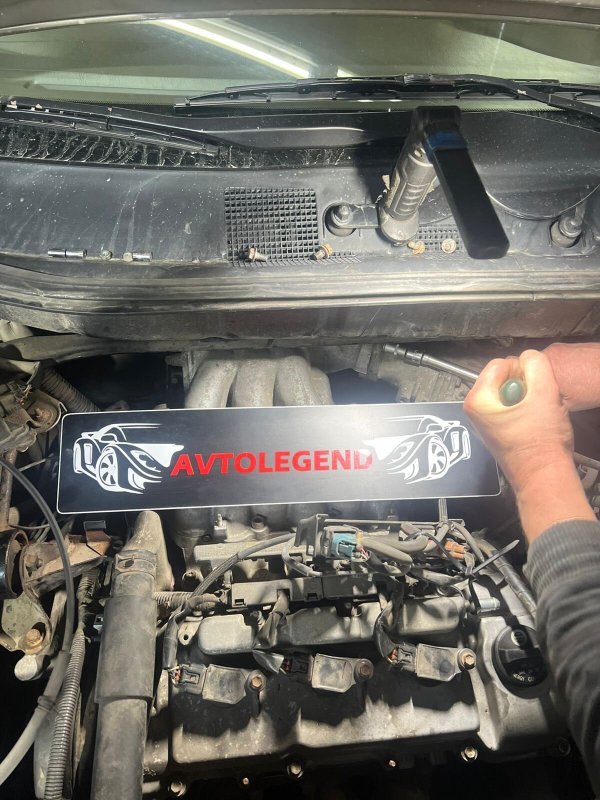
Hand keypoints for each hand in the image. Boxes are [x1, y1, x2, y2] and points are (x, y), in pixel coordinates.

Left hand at [464, 350, 594, 539]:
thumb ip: (536, 364)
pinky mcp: (497, 429)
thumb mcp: (544, 393)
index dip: (522, 370)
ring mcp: (485, 420)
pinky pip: (512, 407)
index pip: (500, 364)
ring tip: (537, 414)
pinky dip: (526, 409)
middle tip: (537, 402)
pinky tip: (535, 422)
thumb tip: (528, 357)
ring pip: (510, 392)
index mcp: (477, 399)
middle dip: (525, 385)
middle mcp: (475, 409)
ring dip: (528, 397)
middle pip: (503, 378)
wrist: (544, 476)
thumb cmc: (540, 443)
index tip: (534, 388)